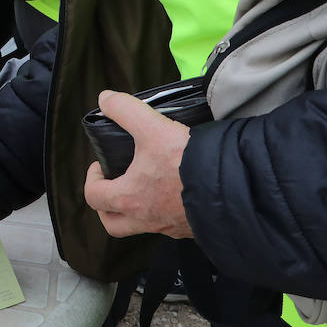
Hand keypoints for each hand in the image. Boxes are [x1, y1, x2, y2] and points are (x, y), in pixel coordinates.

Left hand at [83, 90, 193, 238]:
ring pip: (139, 227)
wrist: (235, 189)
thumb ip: (125, 110)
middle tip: (115, 183)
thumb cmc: (188, 164)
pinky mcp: (191, 228)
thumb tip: (105, 99)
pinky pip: (168, 225)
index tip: (101, 165)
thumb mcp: (153, 127)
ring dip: (134, 210)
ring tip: (142, 187)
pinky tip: (173, 192)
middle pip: (112, 223)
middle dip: (106, 205)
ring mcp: (169, 227)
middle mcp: (146, 219)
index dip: (91, 179)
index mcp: (129, 198)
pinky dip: (163, 212)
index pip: (93, 197)